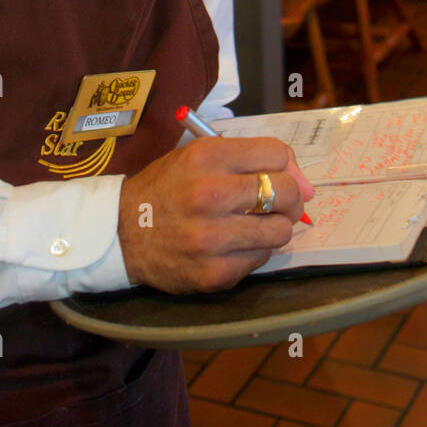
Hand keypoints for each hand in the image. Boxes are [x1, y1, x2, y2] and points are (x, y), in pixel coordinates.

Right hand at [117, 137, 315, 293]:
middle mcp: (210, 194)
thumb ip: (248, 160)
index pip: (276, 154)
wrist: (121, 233)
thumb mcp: (198, 156)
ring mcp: (212, 237)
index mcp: (207, 157)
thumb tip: (304, 184)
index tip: (281, 176)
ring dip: (273, 227)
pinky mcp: (214, 272)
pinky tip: (233, 245)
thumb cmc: (166, 189)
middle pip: (286, 192)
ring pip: (281, 231)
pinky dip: (254, 251)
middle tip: (278, 203)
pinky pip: (260, 259)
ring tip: (253, 225)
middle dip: (289, 197)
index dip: (286, 165)